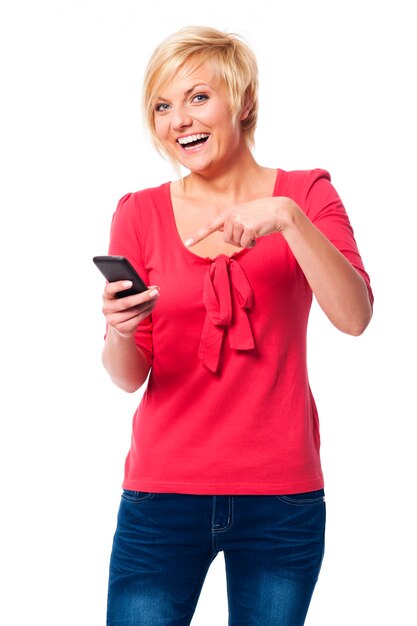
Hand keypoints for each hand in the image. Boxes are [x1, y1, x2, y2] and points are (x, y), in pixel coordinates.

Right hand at [102, 280, 159, 337]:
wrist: (119, 324)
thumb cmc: (124, 304)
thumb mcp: (125, 295)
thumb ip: (137, 289)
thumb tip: (155, 288)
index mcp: (106, 296)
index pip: (110, 289)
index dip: (119, 286)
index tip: (131, 283)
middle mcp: (106, 308)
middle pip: (126, 302)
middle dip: (143, 297)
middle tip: (155, 292)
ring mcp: (112, 320)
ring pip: (134, 311)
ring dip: (147, 304)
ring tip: (155, 298)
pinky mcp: (121, 328)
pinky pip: (137, 319)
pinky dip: (147, 311)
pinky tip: (152, 306)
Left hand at [184, 197, 298, 248]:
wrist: (280, 211)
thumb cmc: (263, 215)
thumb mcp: (245, 215)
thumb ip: (232, 222)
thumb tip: (222, 231)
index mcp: (229, 213)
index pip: (210, 226)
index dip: (198, 236)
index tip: (187, 243)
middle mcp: (231, 216)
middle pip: (226, 240)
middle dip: (237, 240)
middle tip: (249, 232)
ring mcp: (239, 221)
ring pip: (236, 243)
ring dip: (246, 241)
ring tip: (255, 230)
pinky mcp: (248, 228)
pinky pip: (245, 244)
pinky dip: (253, 243)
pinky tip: (259, 233)